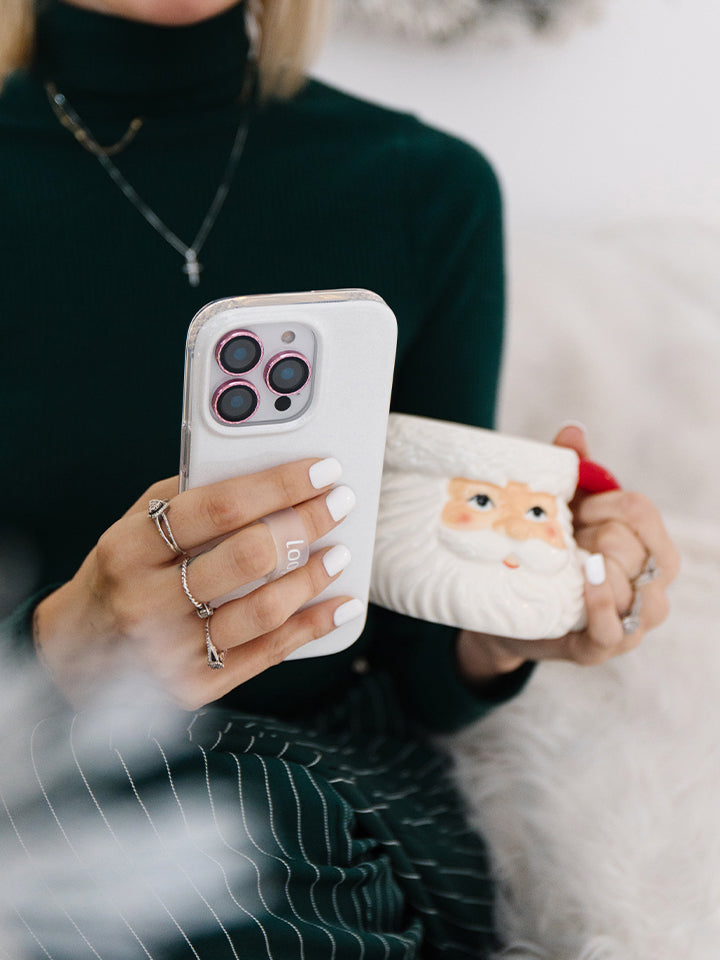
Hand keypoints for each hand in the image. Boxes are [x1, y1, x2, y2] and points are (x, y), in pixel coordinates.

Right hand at [34, 458, 358, 708]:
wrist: (75, 652)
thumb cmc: (120, 574)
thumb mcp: (134, 526)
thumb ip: (189, 496)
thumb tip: (266, 469)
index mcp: (130, 548)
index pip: (219, 506)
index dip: (279, 484)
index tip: (321, 468)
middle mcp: (147, 600)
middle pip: (249, 556)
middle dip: (307, 523)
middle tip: (338, 504)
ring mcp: (170, 650)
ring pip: (264, 609)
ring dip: (314, 577)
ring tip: (340, 553)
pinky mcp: (194, 685)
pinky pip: (268, 654)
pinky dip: (312, 627)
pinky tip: (341, 606)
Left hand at [457, 425, 679, 682]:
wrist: (503, 605)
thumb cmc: (545, 550)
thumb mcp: (557, 507)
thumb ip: (570, 470)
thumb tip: (572, 431)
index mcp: (645, 546)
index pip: (644, 514)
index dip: (606, 504)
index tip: (577, 507)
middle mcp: (648, 585)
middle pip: (636, 549)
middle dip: (596, 537)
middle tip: (564, 539)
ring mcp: (629, 622)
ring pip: (637, 592)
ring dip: (600, 570)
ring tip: (571, 560)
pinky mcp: (598, 649)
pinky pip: (613, 630)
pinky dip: (602, 605)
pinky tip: (585, 582)